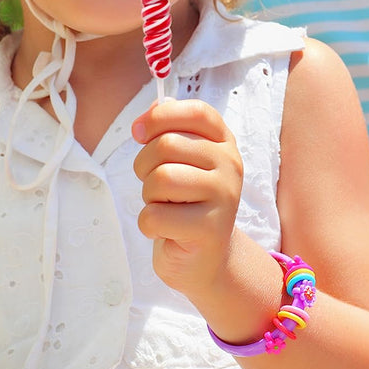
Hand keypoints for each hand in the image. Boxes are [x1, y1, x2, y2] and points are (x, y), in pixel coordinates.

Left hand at [132, 98, 243, 300]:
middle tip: (153, 184)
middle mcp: (230, 164)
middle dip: (144, 165)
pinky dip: (148, 224)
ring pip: (161, 179)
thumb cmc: (186, 204)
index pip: (196, 112)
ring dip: (148, 196)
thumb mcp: (182, 163)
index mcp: (223, 142)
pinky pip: (155, 216)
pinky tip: (164, 229)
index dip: (160, 117)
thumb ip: (169, 131)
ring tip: (162, 206)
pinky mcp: (210, 229)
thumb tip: (152, 109)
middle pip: (167, 145)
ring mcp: (225, 197)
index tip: (138, 133)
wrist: (205, 258)